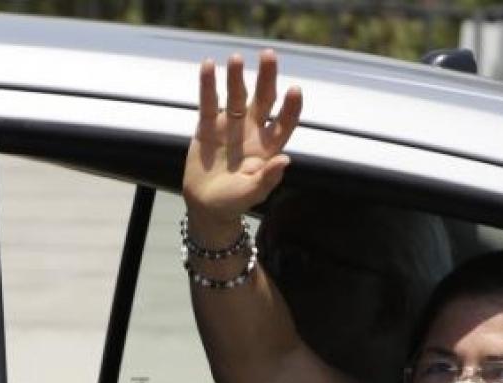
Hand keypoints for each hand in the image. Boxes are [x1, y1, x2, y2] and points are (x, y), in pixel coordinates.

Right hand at [183, 51, 302, 229]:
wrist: (206, 206)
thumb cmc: (234, 202)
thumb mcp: (252, 193)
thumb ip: (268, 178)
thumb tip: (285, 160)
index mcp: (268, 147)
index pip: (284, 122)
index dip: (290, 107)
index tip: (295, 90)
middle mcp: (252, 131)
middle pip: (263, 99)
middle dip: (267, 78)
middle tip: (268, 55)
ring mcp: (230, 126)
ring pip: (236, 95)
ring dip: (236, 76)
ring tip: (236, 59)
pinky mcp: (208, 126)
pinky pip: (209, 101)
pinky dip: (208, 84)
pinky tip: (208, 66)